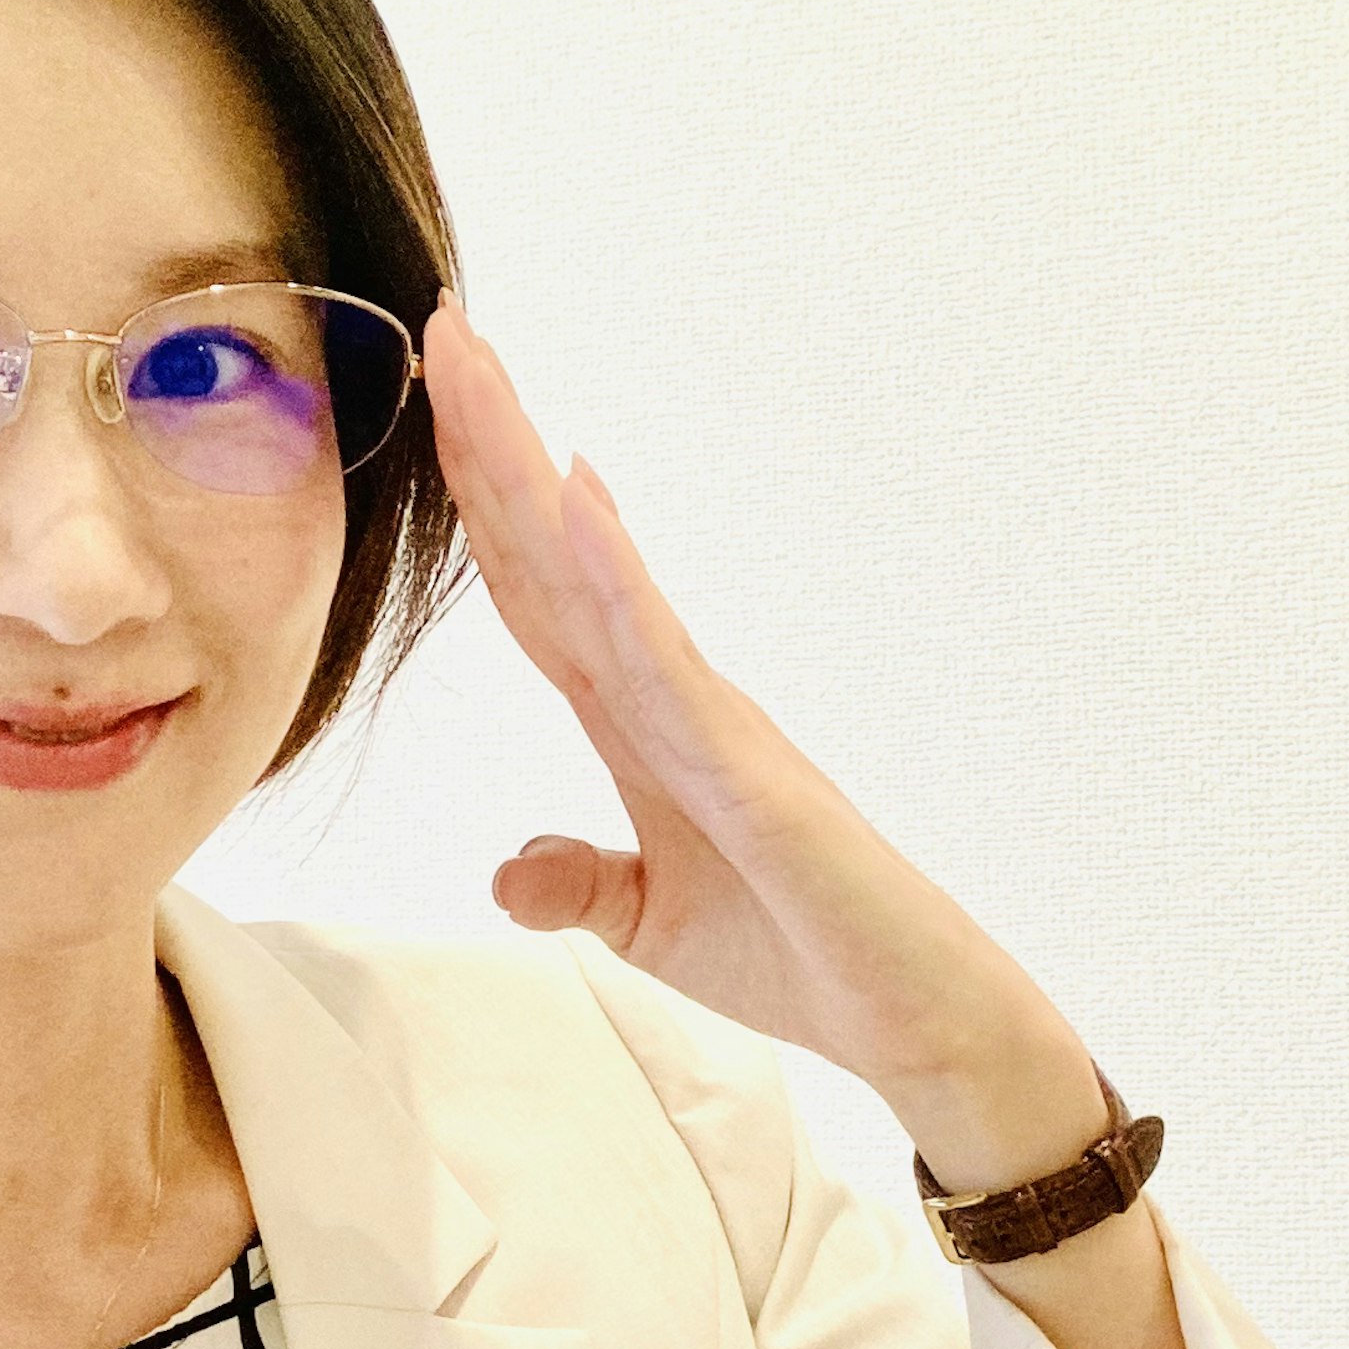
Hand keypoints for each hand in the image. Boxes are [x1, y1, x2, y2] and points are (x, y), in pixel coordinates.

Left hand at [422, 294, 1087, 1146]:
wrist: (912, 1021)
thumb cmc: (802, 955)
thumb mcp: (652, 927)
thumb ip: (579, 886)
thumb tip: (507, 873)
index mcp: (643, 724)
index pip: (541, 596)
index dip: (485, 504)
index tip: (436, 405)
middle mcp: (675, 696)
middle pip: (559, 553)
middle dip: (496, 443)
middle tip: (445, 327)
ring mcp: (714, 722)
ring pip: (600, 577)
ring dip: (533, 474)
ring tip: (482, 372)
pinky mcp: (752, 771)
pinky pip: (666, 661)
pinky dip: (616, 577)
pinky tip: (574, 499)